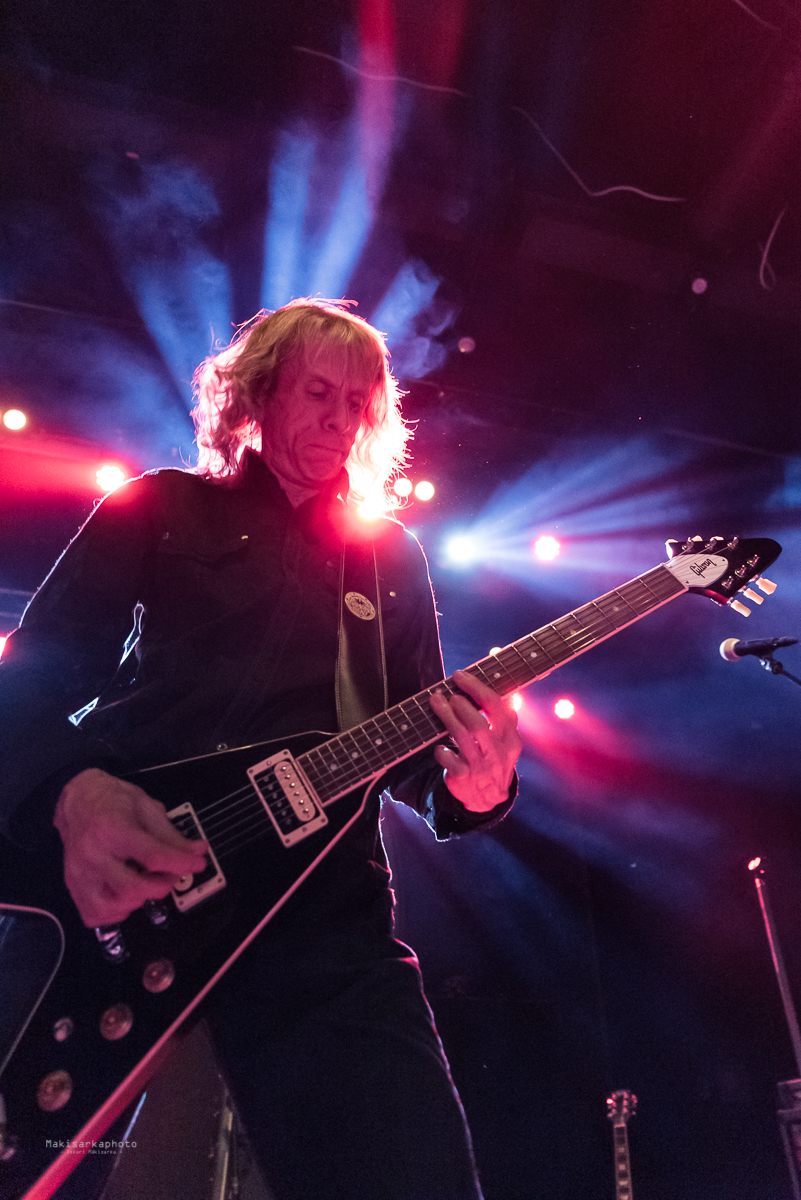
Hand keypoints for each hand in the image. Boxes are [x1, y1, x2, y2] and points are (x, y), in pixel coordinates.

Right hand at [54, 768, 208, 926]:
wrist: (77, 801)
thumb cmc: (113, 799)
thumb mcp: (146, 807)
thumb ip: (171, 834)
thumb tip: (197, 852)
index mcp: (112, 829)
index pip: (153, 857)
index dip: (182, 863)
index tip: (198, 863)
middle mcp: (93, 855)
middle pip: (133, 888)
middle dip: (162, 885)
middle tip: (171, 873)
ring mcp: (79, 874)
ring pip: (113, 906)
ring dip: (139, 899)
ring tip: (145, 881)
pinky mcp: (72, 886)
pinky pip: (95, 914)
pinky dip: (116, 911)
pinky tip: (124, 893)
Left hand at [429, 670, 521, 812]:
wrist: (489, 798)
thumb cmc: (494, 757)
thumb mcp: (507, 739)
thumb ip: (505, 713)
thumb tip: (504, 675)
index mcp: (510, 737)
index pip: (496, 706)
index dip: (476, 688)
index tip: (459, 676)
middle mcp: (496, 751)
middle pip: (477, 723)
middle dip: (460, 705)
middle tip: (448, 694)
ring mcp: (480, 765)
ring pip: (462, 737)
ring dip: (447, 717)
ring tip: (436, 702)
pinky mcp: (464, 777)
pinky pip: (450, 760)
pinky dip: (442, 750)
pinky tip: (439, 746)